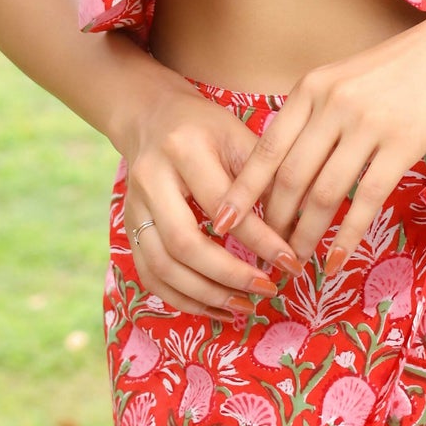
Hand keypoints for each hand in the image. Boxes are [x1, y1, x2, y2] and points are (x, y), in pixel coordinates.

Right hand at [116, 75, 308, 322]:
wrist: (153, 117)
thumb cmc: (206, 127)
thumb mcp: (237, 135)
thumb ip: (262, 178)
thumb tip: (297, 227)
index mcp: (184, 149)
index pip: (222, 204)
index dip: (258, 238)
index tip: (290, 261)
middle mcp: (151, 179)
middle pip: (184, 243)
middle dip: (229, 275)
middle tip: (268, 289)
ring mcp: (134, 206)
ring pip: (163, 267)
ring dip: (206, 295)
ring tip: (246, 307)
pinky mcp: (127, 227)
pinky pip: (150, 276)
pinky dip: (183, 300)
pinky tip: (216, 308)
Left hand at [208, 5, 425, 279]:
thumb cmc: (394, 68)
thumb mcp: (341, 78)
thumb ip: (310, 114)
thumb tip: (279, 167)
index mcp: (311, 87)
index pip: (266, 148)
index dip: (243, 190)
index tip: (223, 222)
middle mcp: (333, 104)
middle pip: (290, 177)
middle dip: (273, 222)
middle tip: (267, 252)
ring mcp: (367, 125)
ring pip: (324, 194)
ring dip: (306, 235)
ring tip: (296, 260)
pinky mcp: (402, 145)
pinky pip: (366, 199)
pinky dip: (347, 235)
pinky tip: (337, 258)